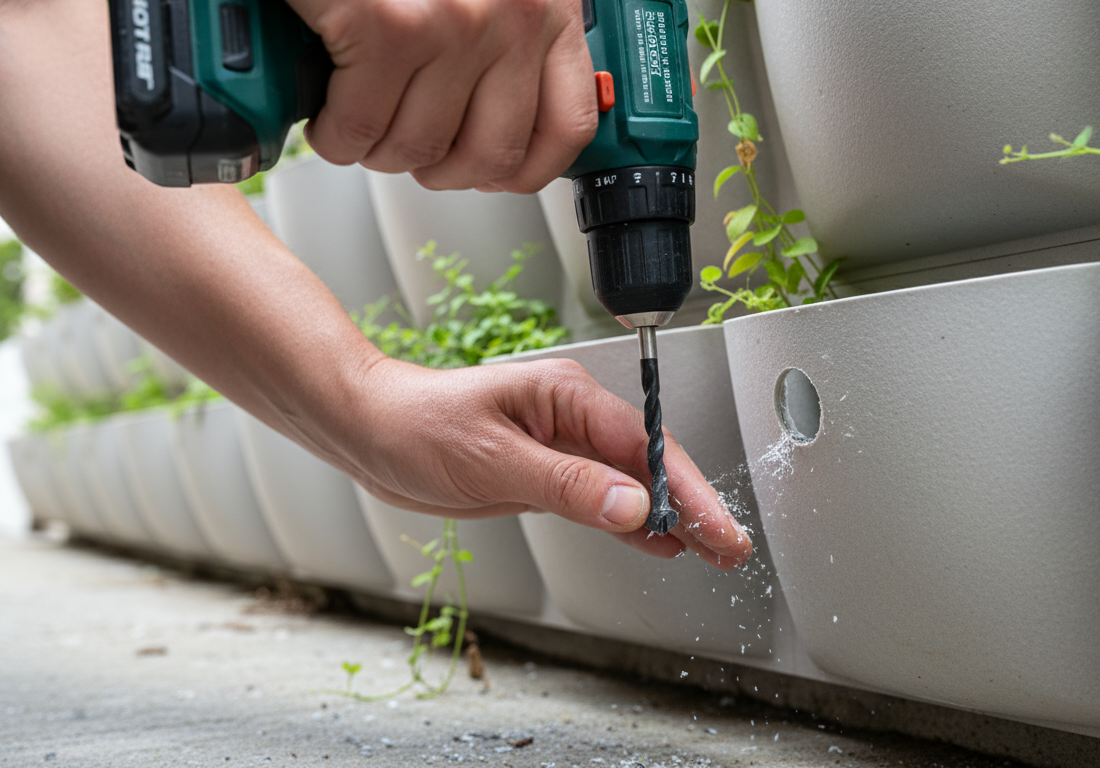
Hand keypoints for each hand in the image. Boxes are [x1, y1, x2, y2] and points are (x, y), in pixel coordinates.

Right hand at [286, 0, 597, 192]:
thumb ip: (507, 37)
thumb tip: (496, 122)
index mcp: (546, 6)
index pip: (569, 126)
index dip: (523, 167)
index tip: (490, 171)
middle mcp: (512, 16)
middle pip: (486, 155)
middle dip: (435, 166)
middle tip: (404, 143)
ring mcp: (452, 23)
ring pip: (416, 149)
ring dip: (376, 150)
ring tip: (358, 119)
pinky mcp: (384, 27)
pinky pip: (357, 128)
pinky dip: (332, 134)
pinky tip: (326, 108)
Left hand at [344, 357, 752, 569]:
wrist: (369, 430)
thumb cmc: (417, 425)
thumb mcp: (492, 459)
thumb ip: (566, 485)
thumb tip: (631, 505)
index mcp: (567, 396)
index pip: (643, 444)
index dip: (684, 489)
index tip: (713, 525)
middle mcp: (572, 418)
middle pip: (649, 464)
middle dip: (693, 505)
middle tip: (730, 547)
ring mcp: (562, 447)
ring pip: (631, 486)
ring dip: (672, 518)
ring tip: (713, 551)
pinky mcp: (547, 475)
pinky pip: (603, 500)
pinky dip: (634, 524)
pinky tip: (662, 544)